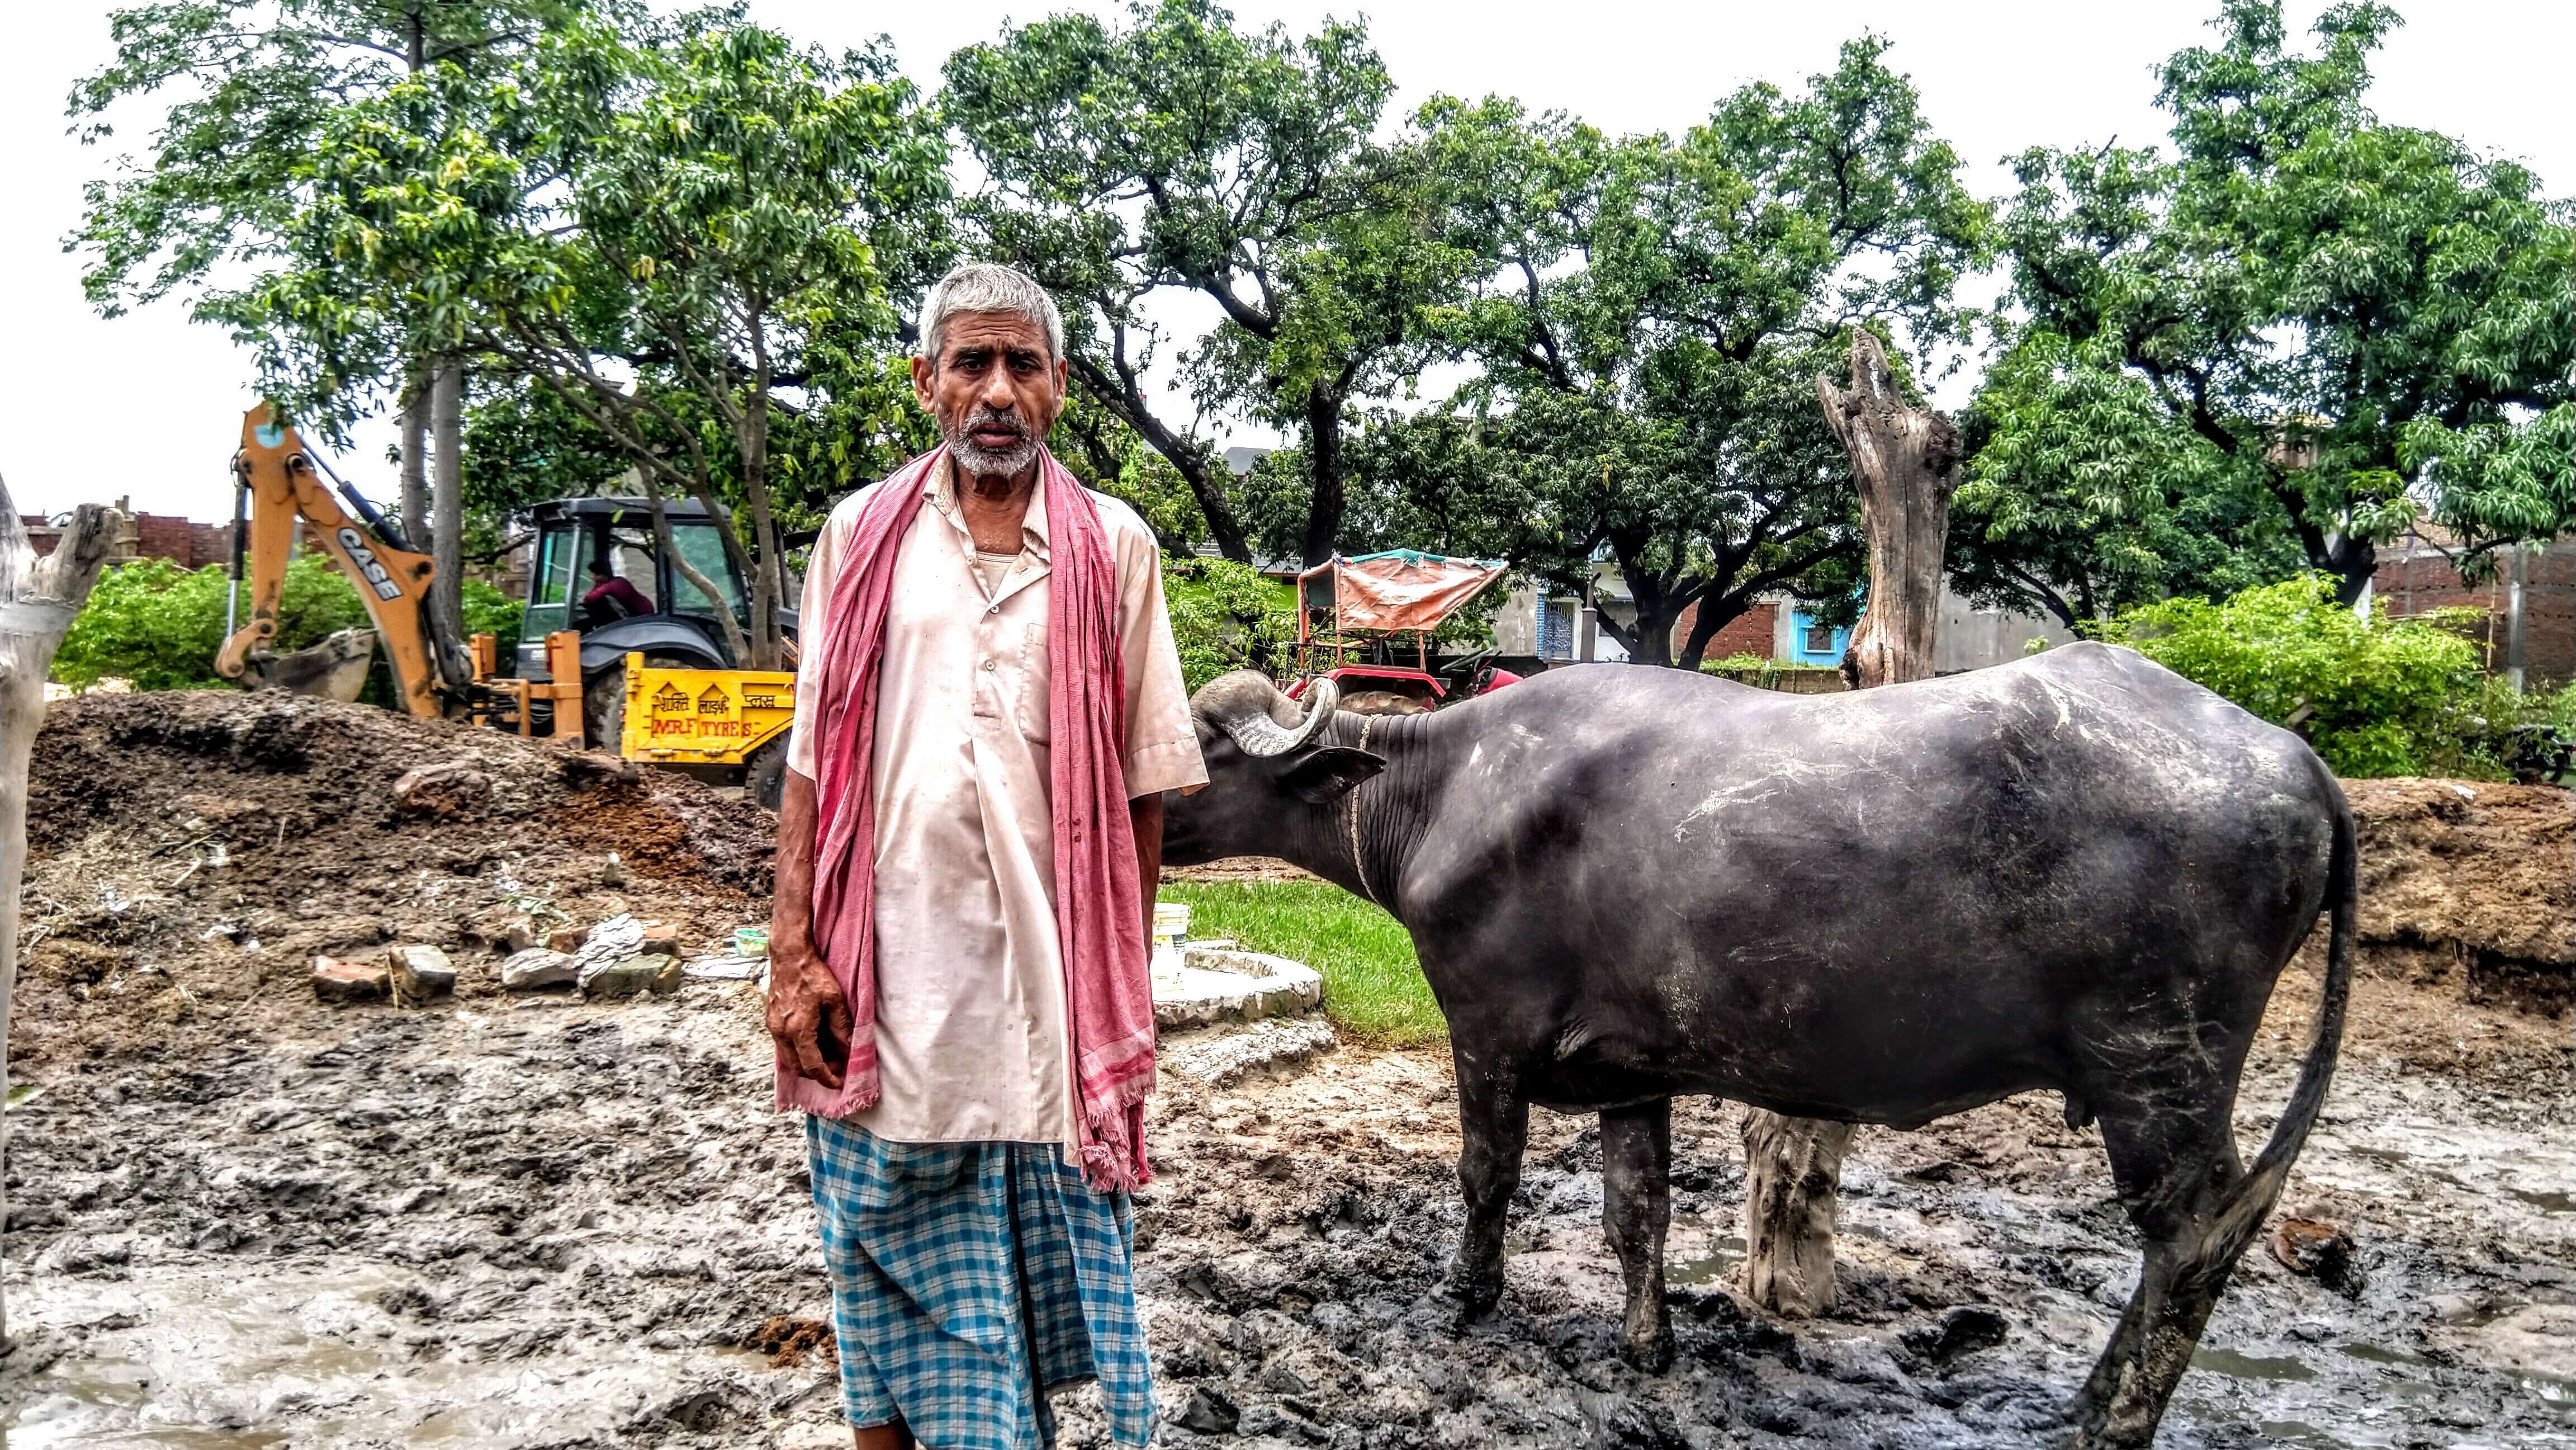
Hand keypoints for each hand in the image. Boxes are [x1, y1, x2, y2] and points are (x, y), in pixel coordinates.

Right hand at [766, 937, 852, 1089]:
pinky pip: (783, 1046)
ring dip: (806, 1062)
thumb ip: (841, 1026)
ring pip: (788, 1058)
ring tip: (826, 1053)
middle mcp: (781, 1032)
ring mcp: (772, 1026)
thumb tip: (850, 1047)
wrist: (789, 955)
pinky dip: (797, 1051)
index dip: (826, 1078)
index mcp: (798, 1029)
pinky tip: (812, 1041)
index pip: (812, 1065)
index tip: (838, 1082)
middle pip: (797, 1067)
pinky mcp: (770, 1020)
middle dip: (816, 1073)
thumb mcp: (834, 1000)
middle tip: (836, 1065)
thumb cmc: (813, 974)